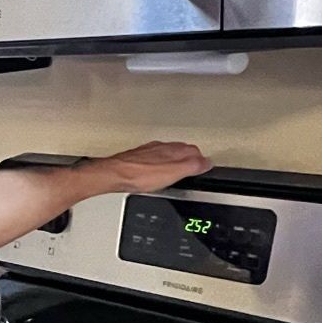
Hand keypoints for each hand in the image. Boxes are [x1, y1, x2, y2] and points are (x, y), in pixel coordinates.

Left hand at [81, 140, 211, 194]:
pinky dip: (161, 161)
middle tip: (196, 165)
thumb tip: (207, 162)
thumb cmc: (140, 174)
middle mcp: (161, 148)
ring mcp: (149, 151)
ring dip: (176, 158)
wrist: (115, 174)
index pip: (194, 151)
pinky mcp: (138, 158)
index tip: (205, 166)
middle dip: (191, 156)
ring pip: (168, 151)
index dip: (201, 160)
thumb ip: (191, 166)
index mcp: (172, 150)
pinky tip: (158, 168)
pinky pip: (155, 156)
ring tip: (180, 165)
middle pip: (182, 149)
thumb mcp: (172, 173)